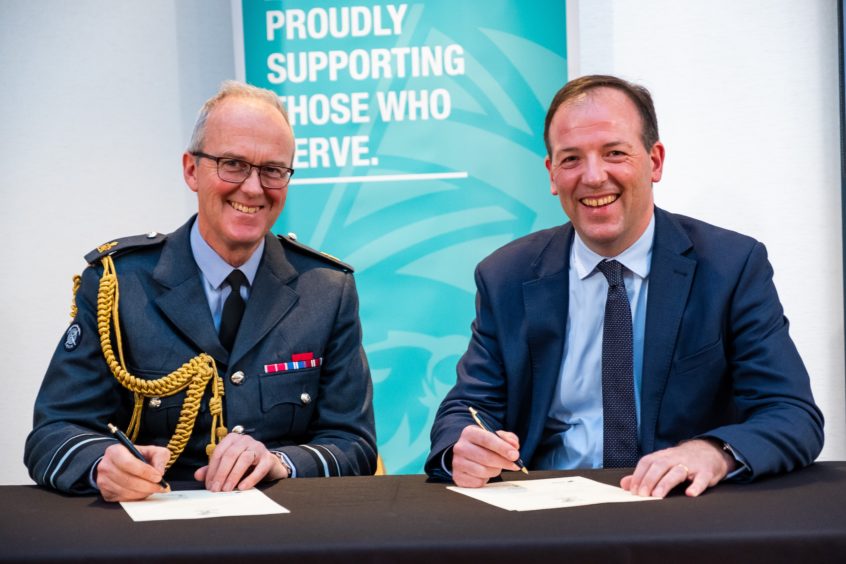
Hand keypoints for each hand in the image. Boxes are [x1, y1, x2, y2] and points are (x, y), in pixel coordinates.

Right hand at [96, 443, 170, 501]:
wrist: (121, 464)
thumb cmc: (137, 457)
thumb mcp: (151, 450)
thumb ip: (159, 456)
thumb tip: (160, 471)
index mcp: (115, 452)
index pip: (129, 463)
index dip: (145, 472)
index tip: (158, 477)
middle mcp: (106, 466)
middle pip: (128, 480)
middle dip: (147, 485)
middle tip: (160, 486)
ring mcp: (103, 481)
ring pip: (126, 491)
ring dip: (143, 492)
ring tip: (154, 489)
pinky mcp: (106, 494)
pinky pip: (123, 499)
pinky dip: (136, 497)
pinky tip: (144, 492)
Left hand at [194, 432, 287, 491]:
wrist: (269, 464)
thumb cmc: (245, 464)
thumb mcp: (228, 465)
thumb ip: (213, 469)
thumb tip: (197, 475)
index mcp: (232, 439)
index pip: (219, 453)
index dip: (212, 469)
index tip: (208, 485)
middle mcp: (245, 440)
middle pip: (230, 455)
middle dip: (221, 473)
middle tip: (215, 489)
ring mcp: (258, 447)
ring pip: (244, 459)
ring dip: (233, 476)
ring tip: (226, 489)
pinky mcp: (268, 458)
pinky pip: (259, 468)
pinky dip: (250, 478)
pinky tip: (242, 487)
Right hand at [451, 424, 521, 487]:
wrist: (466, 455)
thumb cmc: (483, 446)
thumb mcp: (495, 437)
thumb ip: (507, 439)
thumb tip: (514, 446)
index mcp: (469, 432)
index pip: (487, 439)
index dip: (502, 448)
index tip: (515, 455)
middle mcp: (460, 447)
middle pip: (486, 457)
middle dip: (504, 462)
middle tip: (515, 465)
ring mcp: (457, 463)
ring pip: (483, 471)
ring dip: (495, 470)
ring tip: (496, 466)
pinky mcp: (458, 477)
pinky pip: (478, 482)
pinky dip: (486, 479)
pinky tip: (485, 473)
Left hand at [620, 439, 737, 497]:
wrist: (711, 450)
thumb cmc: (682, 460)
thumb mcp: (663, 463)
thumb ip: (644, 474)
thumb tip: (625, 484)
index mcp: (663, 456)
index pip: (647, 462)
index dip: (638, 475)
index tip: (632, 490)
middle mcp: (676, 458)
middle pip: (659, 466)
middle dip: (649, 480)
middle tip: (642, 495)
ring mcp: (692, 464)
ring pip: (677, 471)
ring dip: (666, 483)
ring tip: (657, 495)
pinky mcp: (707, 472)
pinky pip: (702, 479)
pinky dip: (696, 486)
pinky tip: (690, 494)